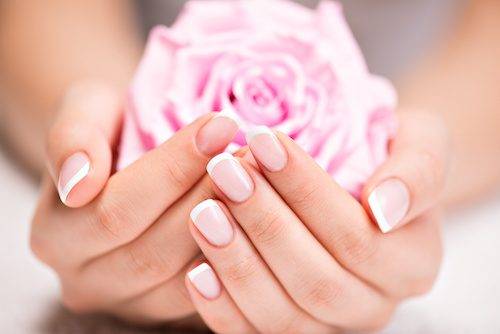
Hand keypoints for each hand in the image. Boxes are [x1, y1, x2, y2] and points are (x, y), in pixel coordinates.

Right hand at [30, 82, 238, 323]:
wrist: (125, 157)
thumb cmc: (109, 129)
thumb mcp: (83, 111)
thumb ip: (71, 138)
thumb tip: (77, 184)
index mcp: (55, 237)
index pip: (116, 210)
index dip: (172, 168)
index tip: (220, 124)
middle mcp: (85, 281)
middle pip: (152, 251)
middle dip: (207, 197)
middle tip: (249, 154)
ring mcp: (128, 303)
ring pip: (183, 279)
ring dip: (229, 226)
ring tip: (258, 177)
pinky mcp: (164, 311)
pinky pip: (206, 295)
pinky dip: (234, 255)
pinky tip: (255, 213)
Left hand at [184, 112, 447, 332]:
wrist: (367, 184)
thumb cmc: (389, 158)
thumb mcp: (421, 145)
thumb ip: (418, 173)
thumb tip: (383, 209)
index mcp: (413, 263)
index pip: (357, 237)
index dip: (306, 191)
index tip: (264, 142)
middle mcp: (375, 304)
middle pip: (317, 280)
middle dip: (264, 223)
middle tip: (225, 171)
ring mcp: (332, 325)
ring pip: (284, 315)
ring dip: (238, 264)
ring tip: (204, 212)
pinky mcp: (293, 330)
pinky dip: (224, 309)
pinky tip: (196, 272)